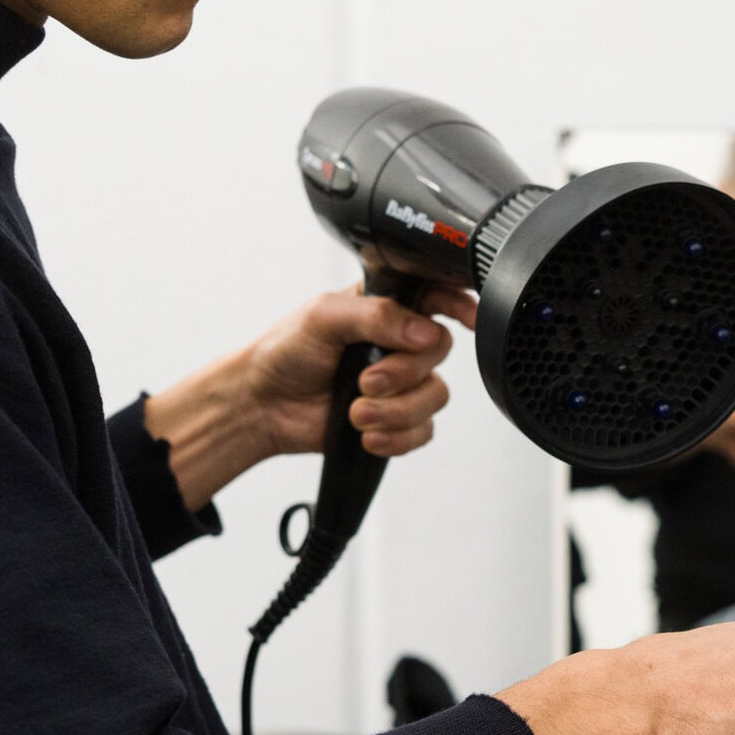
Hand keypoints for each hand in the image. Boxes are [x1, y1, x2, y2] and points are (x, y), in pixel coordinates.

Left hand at [241, 283, 477, 458]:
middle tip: (366, 382)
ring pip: (435, 397)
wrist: (264, 405)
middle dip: (404, 374)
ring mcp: (401, 384)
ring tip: (358, 413)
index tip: (470, 318)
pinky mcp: (397, 419)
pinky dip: (396, 437)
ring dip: (396, 411)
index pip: (437, 297)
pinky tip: (367, 434)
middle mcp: (399, 343)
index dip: (461, 305)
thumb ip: (376, 316)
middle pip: (440, 353)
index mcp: (386, 307)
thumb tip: (423, 330)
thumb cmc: (286, 352)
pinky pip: (423, 431)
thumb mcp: (323, 317)